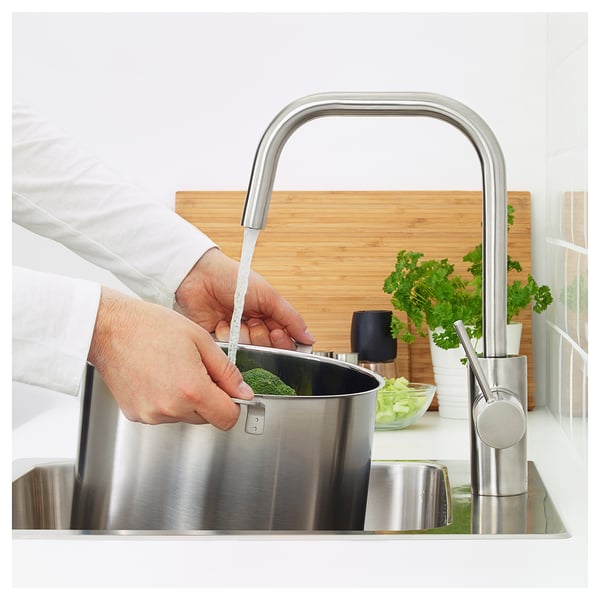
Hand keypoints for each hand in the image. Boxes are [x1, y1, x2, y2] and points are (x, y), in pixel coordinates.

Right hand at [88, 287, 253, 427]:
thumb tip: (243, 392)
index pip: (227, 418)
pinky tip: (157, 377)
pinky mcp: (136, 415)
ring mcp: (151, 415)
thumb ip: (226, 371)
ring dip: (186, 399)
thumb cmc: (151, 327)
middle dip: (208, 398)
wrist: (110, 328)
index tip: (228, 390)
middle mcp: (171, 408)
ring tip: (172, 369)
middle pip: (206, 418)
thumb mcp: (201, 340)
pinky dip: (166, 400)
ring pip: (185, 416)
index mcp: (192, 390)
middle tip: (195, 369)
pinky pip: (163, 414)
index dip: (232, 404)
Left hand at [175, 248, 314, 349]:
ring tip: (233, 319)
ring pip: (248, 352)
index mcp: (269, 317)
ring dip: (242, 335)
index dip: (281, 341)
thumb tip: (310, 338)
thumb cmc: (234, 279)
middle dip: (260, 335)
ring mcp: (237, 336)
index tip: (275, 331)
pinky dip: (226, 337)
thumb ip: (291, 318)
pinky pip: (228, 351)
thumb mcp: (268, 295)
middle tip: (252, 321)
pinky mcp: (219, 342)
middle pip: (267, 349)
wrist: (201, 277)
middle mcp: (254, 329)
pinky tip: (221, 324)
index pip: (284, 340)